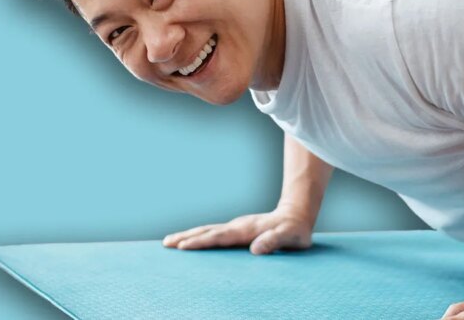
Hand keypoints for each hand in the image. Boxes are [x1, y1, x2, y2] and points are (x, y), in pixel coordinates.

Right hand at [161, 206, 313, 254]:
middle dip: (186, 237)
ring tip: (169, 241)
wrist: (297, 214)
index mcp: (246, 230)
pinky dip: (198, 236)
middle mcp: (237, 226)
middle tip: (166, 244)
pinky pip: (213, 233)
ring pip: (208, 230)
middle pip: (207, 231)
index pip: (219, 237)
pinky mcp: (237, 229)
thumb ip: (274, 241)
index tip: (183, 246)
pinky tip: (191, 240)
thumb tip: (256, 250)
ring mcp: (236, 226)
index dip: (201, 242)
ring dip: (188, 235)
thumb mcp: (290, 237)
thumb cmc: (295, 230)